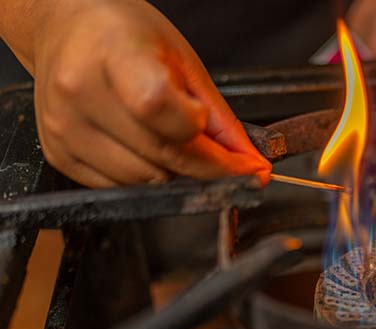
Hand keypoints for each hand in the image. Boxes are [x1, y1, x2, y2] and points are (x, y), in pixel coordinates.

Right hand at [30, 0, 270, 187]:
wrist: (67, 28)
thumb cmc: (124, 35)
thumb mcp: (183, 61)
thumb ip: (221, 119)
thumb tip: (251, 164)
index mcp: (113, 53)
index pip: (159, 109)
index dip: (206, 141)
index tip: (237, 154)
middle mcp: (79, 91)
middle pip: (162, 156)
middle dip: (208, 167)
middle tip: (224, 157)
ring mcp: (63, 126)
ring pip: (146, 180)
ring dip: (174, 172)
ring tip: (169, 136)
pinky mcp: (57, 154)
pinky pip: (120, 187)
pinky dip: (146, 176)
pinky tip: (142, 145)